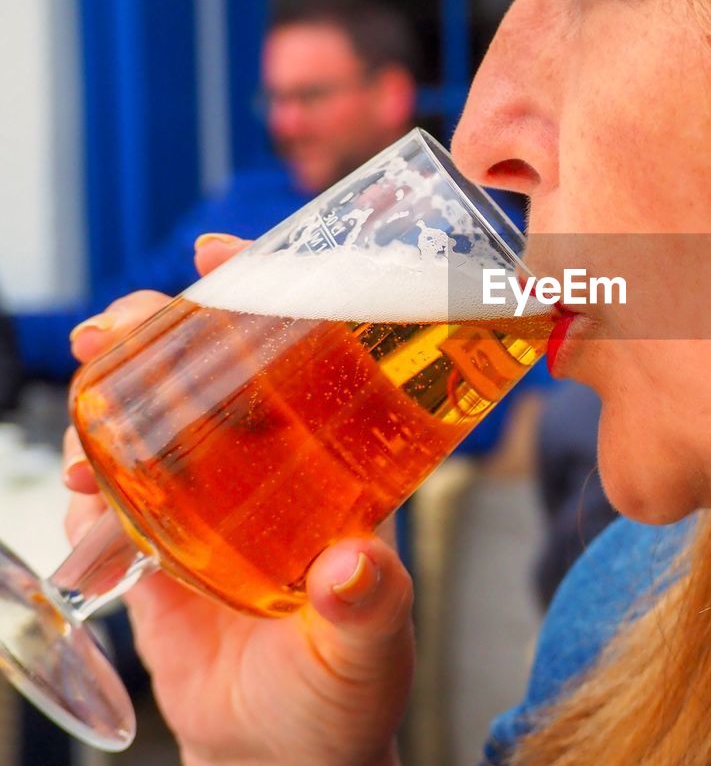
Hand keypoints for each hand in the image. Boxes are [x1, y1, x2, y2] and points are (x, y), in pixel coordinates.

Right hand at [62, 233, 411, 765]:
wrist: (281, 755)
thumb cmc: (344, 695)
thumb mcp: (367, 649)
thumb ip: (367, 609)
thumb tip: (351, 566)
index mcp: (337, 469)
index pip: (308, 359)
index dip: (268, 296)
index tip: (221, 254)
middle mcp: (274, 471)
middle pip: (213, 372)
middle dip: (159, 332)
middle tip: (117, 326)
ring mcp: (212, 503)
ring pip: (152, 421)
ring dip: (109, 404)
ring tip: (85, 424)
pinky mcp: (162, 545)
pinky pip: (112, 496)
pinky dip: (88, 487)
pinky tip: (84, 503)